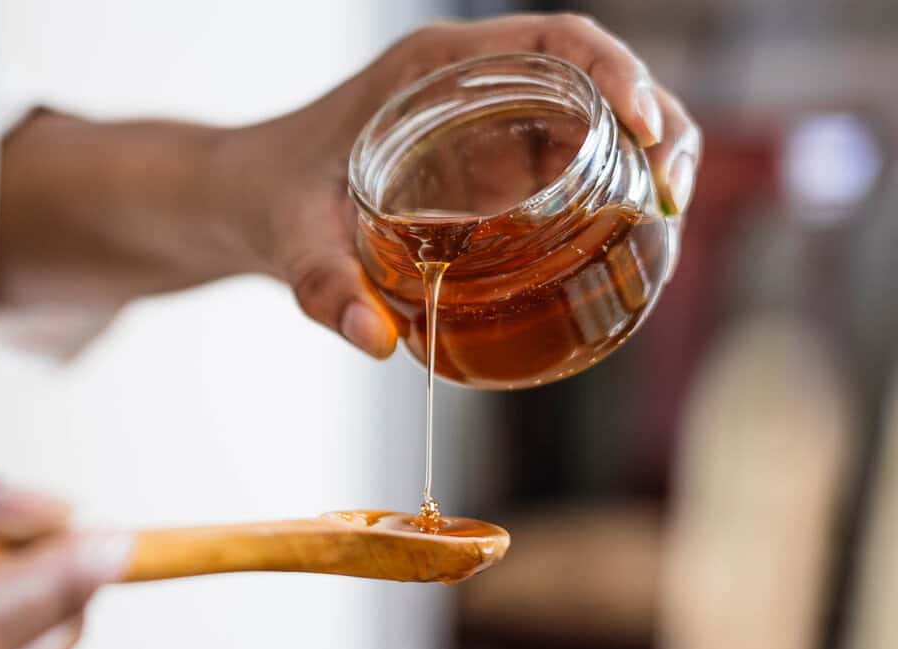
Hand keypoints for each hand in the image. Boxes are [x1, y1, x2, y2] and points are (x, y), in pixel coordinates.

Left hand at [218, 13, 702, 357]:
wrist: (245, 202)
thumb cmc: (267, 198)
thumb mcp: (289, 239)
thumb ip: (324, 286)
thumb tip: (378, 339)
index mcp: (433, 68)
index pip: (553, 38)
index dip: (616, 68)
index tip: (642, 124)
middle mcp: (472, 85)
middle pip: (596, 78)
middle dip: (656, 124)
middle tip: (672, 197)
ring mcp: (487, 126)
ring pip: (594, 124)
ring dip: (645, 164)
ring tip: (665, 227)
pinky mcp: (491, 169)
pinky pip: (569, 169)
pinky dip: (610, 198)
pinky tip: (625, 249)